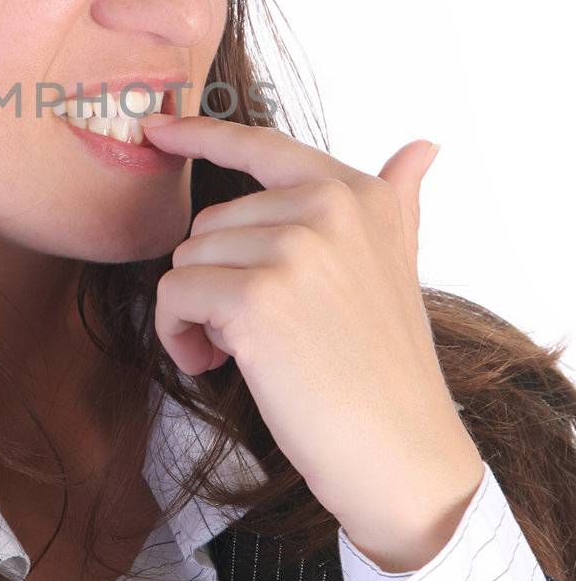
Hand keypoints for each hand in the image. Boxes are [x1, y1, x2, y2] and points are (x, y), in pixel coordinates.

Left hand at [139, 113, 484, 568]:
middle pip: (209, 221)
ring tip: (250, 350)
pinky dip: (178, 336)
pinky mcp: (256, 299)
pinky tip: (215, 365)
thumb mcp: (399, 265)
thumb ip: (398, 201)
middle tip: (262, 330)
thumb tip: (423, 146)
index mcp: (358, 194)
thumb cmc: (385, 368)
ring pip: (186, 260)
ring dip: (198, 313)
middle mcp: (330, 208)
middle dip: (216, 278)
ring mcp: (295, 250)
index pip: (262, 146)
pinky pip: (173, 296)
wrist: (401, 452)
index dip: (201, 133)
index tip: (157, 127)